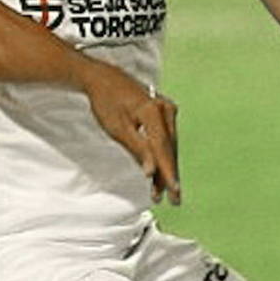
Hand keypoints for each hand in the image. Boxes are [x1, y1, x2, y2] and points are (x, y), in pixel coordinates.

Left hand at [80, 62, 181, 204]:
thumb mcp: (117, 128)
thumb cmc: (107, 102)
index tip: (173, 191)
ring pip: (168, 146)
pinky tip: (157, 174)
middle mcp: (165, 109)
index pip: (162, 148)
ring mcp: (166, 110)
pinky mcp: (164, 113)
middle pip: (169, 149)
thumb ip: (137, 149)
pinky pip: (165, 139)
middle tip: (173, 200)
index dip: (168, 172)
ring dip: (165, 169)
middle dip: (168, 175)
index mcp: (152, 111)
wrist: (105, 79)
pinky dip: (161, 156)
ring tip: (160, 193)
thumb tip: (150, 172)